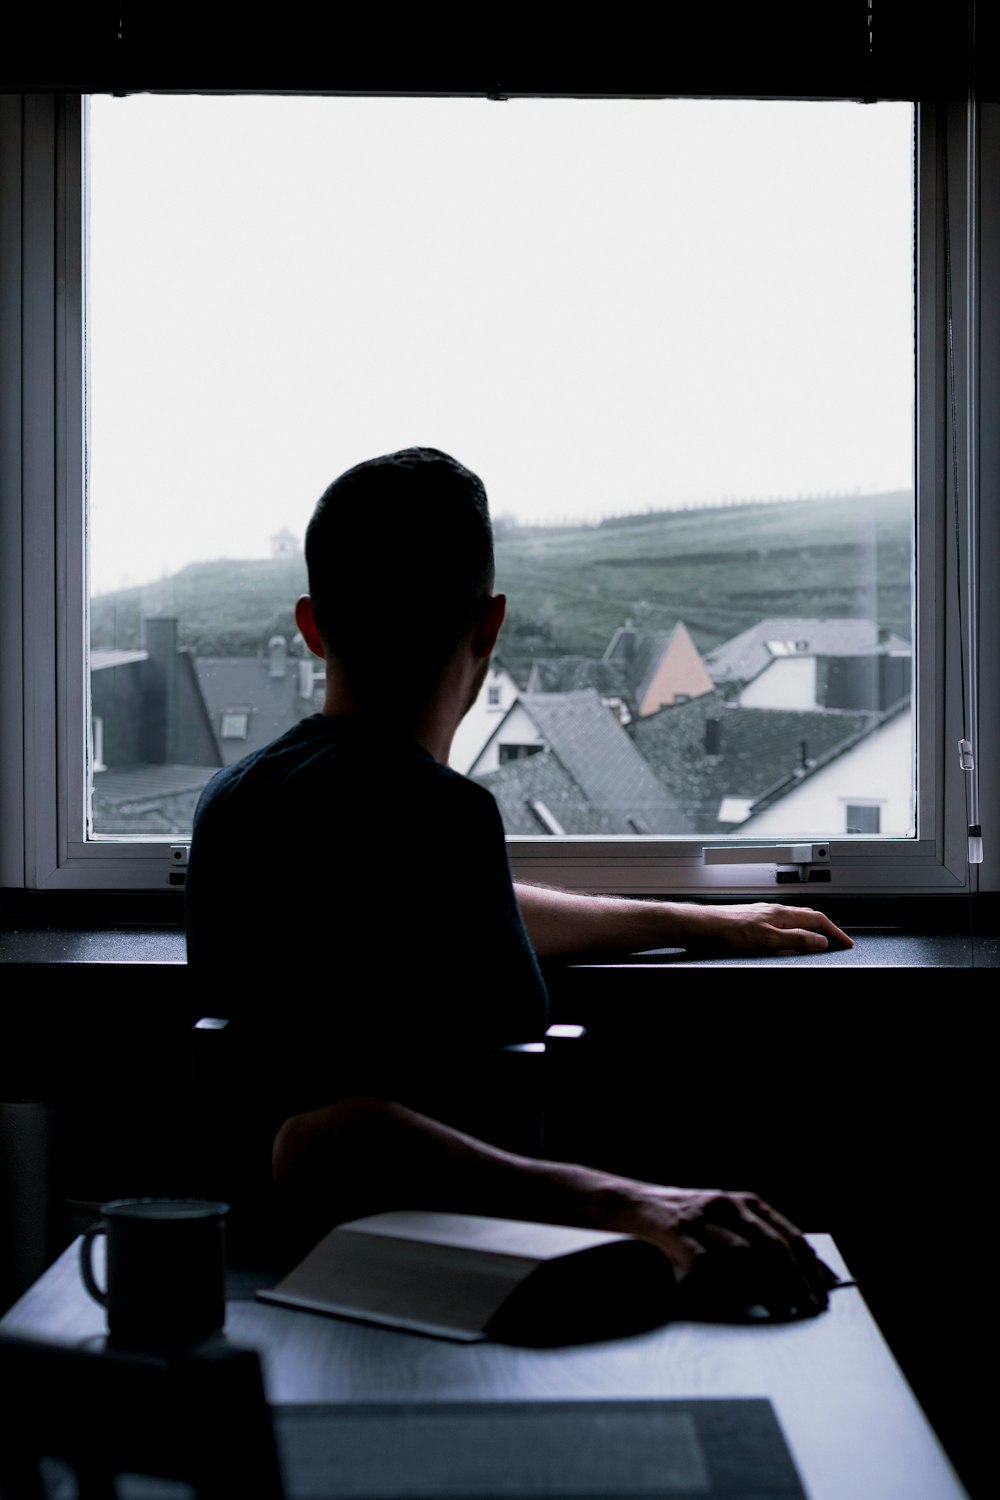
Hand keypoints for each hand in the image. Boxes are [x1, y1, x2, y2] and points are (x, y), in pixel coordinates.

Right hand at [625, 1185, 836, 1320]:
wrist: (637, 1204)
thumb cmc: (690, 1223)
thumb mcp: (726, 1222)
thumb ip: (756, 1241)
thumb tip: (800, 1276)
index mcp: (746, 1203)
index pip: (789, 1235)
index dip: (811, 1265)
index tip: (825, 1292)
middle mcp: (728, 1206)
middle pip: (772, 1245)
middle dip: (796, 1280)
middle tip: (810, 1308)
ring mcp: (703, 1219)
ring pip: (745, 1254)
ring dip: (768, 1286)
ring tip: (783, 1311)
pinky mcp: (679, 1235)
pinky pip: (708, 1263)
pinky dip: (725, 1284)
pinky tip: (738, 1303)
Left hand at [686, 901, 852, 955]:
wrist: (700, 926)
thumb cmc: (728, 932)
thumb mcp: (767, 940)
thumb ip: (796, 940)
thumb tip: (821, 941)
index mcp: (782, 914)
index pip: (818, 920)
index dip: (836, 932)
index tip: (847, 944)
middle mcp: (775, 911)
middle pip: (809, 917)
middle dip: (827, 929)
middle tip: (838, 944)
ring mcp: (763, 915)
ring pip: (795, 920)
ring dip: (811, 929)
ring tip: (820, 942)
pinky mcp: (753, 922)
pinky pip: (782, 925)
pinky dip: (795, 932)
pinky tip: (789, 940)